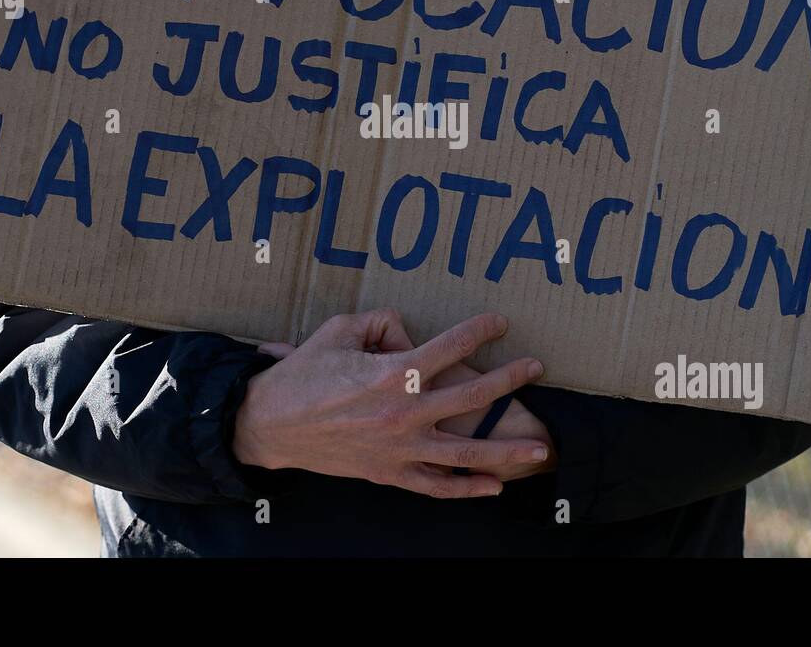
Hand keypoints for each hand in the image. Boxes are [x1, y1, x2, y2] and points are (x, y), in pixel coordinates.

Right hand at [233, 309, 549, 497]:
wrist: (271, 424)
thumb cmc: (304, 373)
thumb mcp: (340, 330)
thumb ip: (381, 322)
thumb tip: (408, 332)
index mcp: (394, 373)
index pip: (452, 346)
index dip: (481, 331)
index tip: (500, 323)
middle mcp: (404, 412)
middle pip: (471, 395)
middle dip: (509, 379)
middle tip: (535, 367)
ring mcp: (400, 448)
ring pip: (466, 452)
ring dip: (506, 449)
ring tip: (539, 446)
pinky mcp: (389, 473)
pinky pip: (436, 487)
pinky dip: (466, 489)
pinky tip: (493, 486)